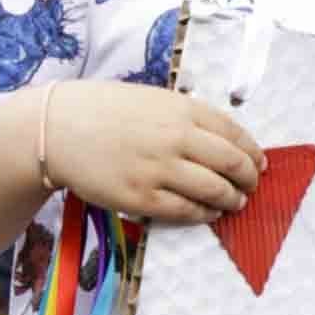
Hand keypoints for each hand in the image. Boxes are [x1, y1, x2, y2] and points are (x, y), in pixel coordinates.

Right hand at [42, 85, 265, 224]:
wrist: (55, 129)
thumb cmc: (102, 110)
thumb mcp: (151, 99)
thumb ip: (186, 116)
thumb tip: (223, 142)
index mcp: (182, 109)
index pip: (236, 135)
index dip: (254, 153)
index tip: (258, 164)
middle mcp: (176, 138)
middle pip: (233, 165)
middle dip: (248, 180)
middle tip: (250, 187)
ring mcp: (159, 169)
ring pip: (214, 191)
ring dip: (231, 200)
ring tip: (233, 204)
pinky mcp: (141, 197)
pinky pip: (186, 211)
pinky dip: (204, 214)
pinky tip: (207, 213)